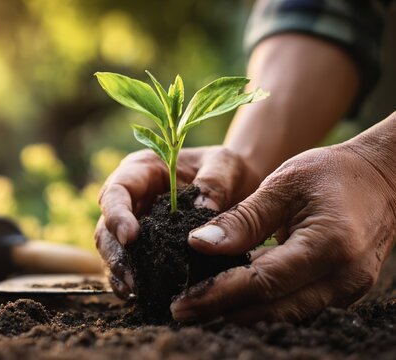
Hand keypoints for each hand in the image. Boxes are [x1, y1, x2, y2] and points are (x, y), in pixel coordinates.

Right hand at [95, 146, 261, 298]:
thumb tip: (201, 215)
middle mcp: (131, 198)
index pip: (117, 191)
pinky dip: (131, 280)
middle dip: (116, 253)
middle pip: (107, 226)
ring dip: (120, 271)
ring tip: (136, 291)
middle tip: (133, 278)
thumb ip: (213, 185)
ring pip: (113, 249)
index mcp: (141, 170)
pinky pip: (130, 264)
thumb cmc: (225, 168)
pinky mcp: (145, 246)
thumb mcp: (224, 166)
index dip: (117, 215)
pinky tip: (141, 295)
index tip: (131, 237)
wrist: (236, 183)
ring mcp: (135, 223)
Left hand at [171, 141, 395, 322]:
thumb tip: (198, 244)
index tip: (181, 303)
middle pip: (271, 308)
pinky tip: (232, 297)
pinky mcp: (343, 293)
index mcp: (328, 244)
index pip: (262, 282)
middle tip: (181, 310)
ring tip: (199, 307)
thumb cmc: (331, 173)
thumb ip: (242, 218)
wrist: (382, 180)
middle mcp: (343, 278)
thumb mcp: (283, 184)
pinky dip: (262, 305)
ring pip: (283, 314)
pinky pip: (296, 306)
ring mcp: (347, 290)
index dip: (218, 295)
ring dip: (240, 313)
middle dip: (222, 312)